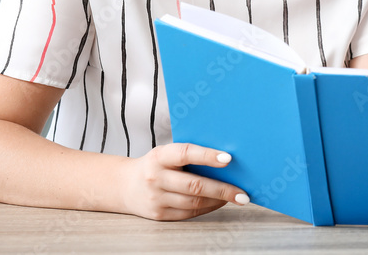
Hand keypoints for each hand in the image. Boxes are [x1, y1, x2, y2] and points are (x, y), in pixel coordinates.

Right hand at [119, 143, 249, 220]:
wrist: (124, 185)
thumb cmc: (156, 164)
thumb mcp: (167, 153)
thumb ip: (189, 155)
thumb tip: (227, 160)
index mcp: (160, 156)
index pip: (185, 153)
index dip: (207, 155)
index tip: (229, 158)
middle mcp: (156, 177)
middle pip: (194, 185)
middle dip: (222, 189)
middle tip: (243, 193)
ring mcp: (156, 198)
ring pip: (194, 202)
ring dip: (218, 200)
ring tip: (236, 197)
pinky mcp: (159, 214)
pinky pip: (188, 213)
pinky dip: (207, 208)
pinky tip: (219, 203)